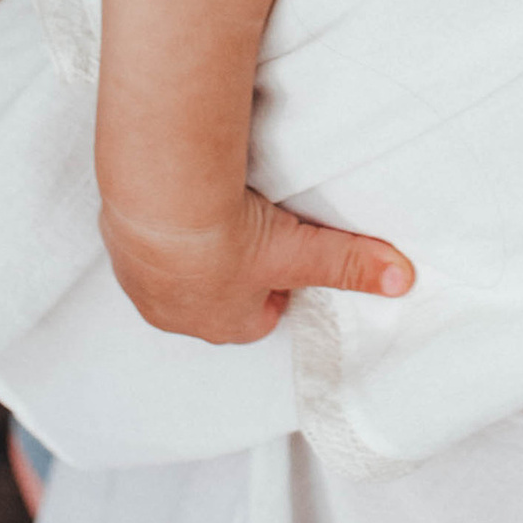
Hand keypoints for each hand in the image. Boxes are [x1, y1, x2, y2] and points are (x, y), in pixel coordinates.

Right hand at [97, 181, 413, 345]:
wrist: (162, 199)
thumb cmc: (227, 237)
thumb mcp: (300, 252)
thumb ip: (351, 264)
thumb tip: (402, 280)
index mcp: (223, 323)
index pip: (257, 316)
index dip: (275, 286)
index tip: (284, 253)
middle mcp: (177, 314)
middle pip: (213, 299)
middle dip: (230, 272)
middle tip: (249, 231)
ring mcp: (142, 282)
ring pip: (175, 274)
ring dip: (190, 251)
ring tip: (212, 212)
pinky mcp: (119, 245)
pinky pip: (142, 243)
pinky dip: (158, 227)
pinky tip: (176, 199)